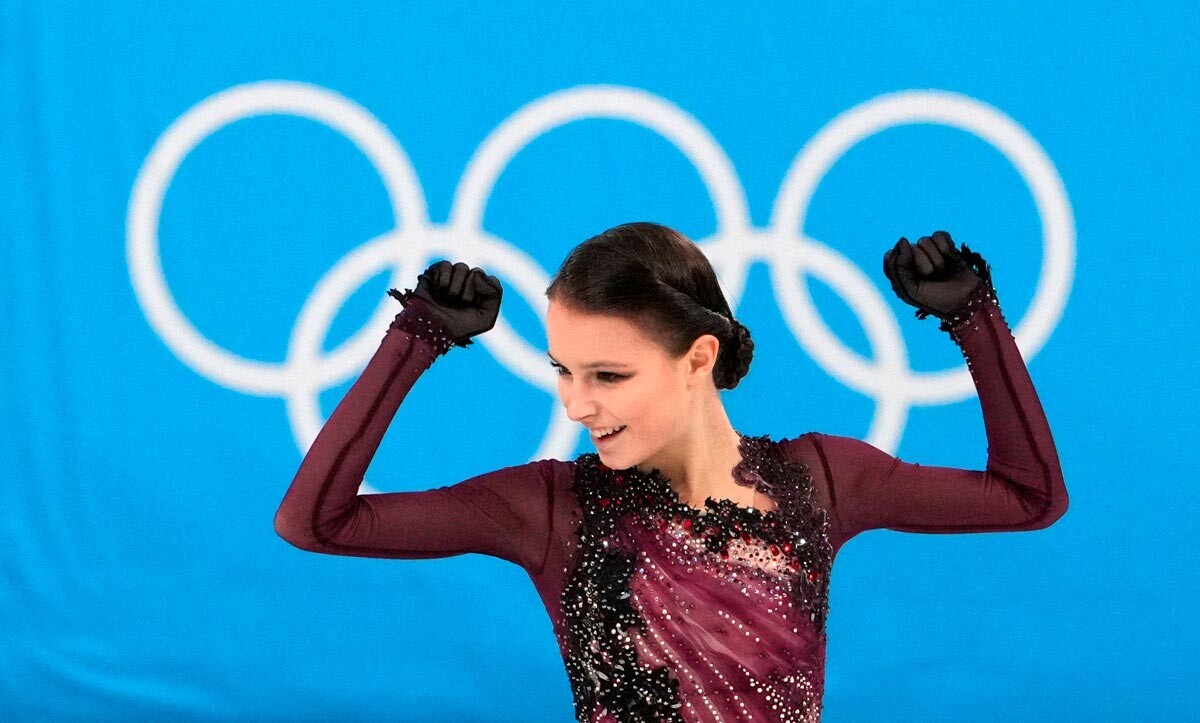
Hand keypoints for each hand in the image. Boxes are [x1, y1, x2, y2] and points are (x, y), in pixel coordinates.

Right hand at [388, 261, 502, 345]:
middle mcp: (467, 282)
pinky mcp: (435, 272)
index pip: (491, 280)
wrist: (429, 330)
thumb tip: (477, 273)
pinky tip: (437, 291)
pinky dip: (442, 280)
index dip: (483, 292)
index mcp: (481, 293)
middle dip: (468, 292)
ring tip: (446, 299)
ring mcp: (452, 276)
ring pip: (462, 267)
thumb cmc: (457, 327)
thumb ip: (495, 294)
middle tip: (458, 304)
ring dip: (454, 288)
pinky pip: (445, 265)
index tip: (473, 306)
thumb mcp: (486, 319)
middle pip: (477, 272)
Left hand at [883, 231, 982, 319]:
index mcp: (900, 271)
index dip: (904, 264)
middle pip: (911, 247)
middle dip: (924, 264)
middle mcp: (913, 259)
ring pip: (925, 240)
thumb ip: (897, 267)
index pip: (892, 255)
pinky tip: (951, 260)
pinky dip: (946, 248)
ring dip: (937, 259)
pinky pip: (939, 235)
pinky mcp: (945, 245)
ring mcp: (929, 252)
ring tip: (943, 272)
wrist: (965, 300)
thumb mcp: (909, 290)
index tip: (916, 278)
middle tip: (933, 278)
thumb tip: (903, 240)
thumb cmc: (935, 298)